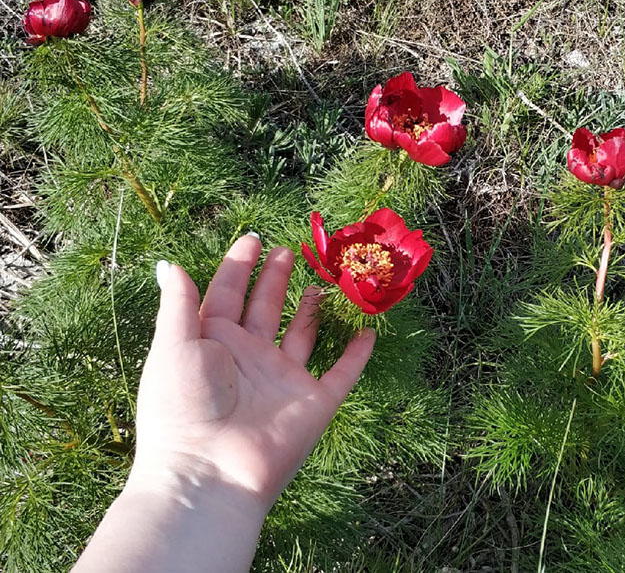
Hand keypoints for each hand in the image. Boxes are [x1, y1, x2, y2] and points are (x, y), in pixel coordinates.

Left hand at [133, 234, 374, 511]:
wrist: (208, 471)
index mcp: (214, 342)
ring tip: (322, 280)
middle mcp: (249, 358)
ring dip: (311, 309)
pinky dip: (357, 354)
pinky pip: (342, 373)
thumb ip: (178, 304)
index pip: (228, 295)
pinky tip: (368, 331)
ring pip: (302, 335)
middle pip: (266, 308)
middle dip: (276, 279)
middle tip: (289, 250)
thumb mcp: (174, 346)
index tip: (253, 238)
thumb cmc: (183, 405)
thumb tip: (171, 264)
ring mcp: (283, 380)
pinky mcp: (314, 401)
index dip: (240, 266)